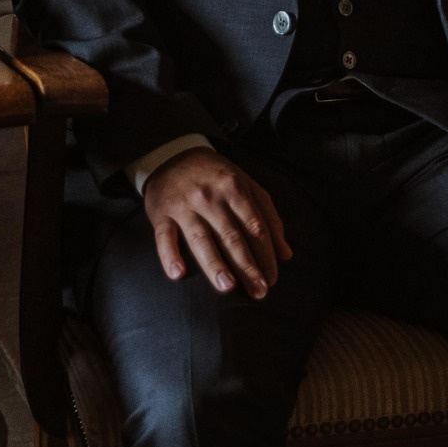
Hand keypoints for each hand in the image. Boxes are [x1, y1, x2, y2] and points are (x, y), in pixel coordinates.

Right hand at [140, 148, 291, 297]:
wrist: (173, 155)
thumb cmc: (216, 175)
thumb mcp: (247, 185)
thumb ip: (268, 216)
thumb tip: (286, 253)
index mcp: (234, 188)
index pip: (255, 226)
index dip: (266, 254)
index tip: (271, 279)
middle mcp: (210, 197)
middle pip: (231, 236)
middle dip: (246, 266)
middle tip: (258, 291)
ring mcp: (185, 205)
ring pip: (201, 238)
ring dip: (214, 264)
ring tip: (227, 287)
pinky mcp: (161, 213)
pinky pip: (164, 236)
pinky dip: (170, 255)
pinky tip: (178, 274)